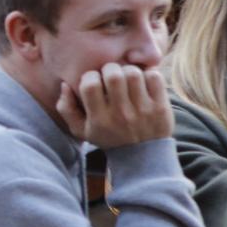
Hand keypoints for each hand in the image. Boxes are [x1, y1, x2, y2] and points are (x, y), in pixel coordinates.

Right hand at [55, 63, 172, 148]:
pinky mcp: (161, 107)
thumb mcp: (81, 130)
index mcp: (99, 119)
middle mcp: (121, 114)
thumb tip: (65, 85)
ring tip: (127, 78)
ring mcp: (143, 110)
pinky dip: (149, 74)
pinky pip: (154, 77)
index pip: (89, 85)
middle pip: (113, 75)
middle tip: (112, 75)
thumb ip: (67, 108)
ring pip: (133, 73)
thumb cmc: (108, 138)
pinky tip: (143, 82)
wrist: (142, 158)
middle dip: (110, 69)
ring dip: (129, 71)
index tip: (94, 81)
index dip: (90, 76)